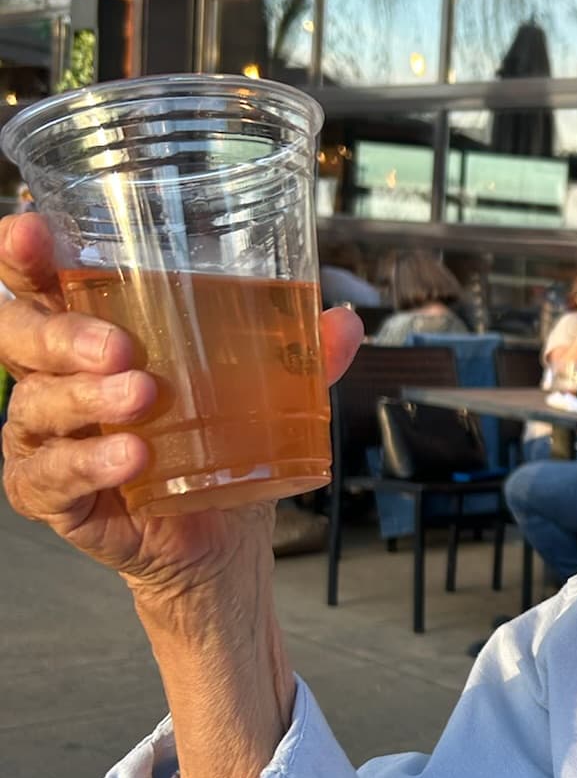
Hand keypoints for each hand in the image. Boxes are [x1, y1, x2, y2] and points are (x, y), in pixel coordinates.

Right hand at [0, 212, 363, 604]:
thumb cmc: (219, 451)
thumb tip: (344, 322)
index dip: (22, 256)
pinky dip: (87, 465)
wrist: (223, 542)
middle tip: (119, 346)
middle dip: (60, 333)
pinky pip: (50, 477)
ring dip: (86, 399)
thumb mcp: (263, 396)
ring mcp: (45, 440)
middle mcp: (52, 381)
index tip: (32, 235)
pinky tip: (129, 458)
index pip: (37, 284)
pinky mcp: (52, 497)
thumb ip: (299, 358)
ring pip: (36, 406)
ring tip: (141, 398)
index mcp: (86, 337)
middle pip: (20, 338)